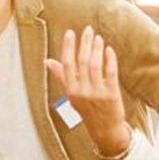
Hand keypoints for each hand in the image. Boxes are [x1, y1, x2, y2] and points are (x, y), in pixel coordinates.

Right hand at [43, 27, 130, 155]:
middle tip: (88, 30)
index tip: (70, 33)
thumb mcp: (71, 95)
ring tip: (98, 38)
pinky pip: (110, 72)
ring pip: (95, 65)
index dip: (68, 47)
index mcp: (71, 90)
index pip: (67, 64)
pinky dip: (109, 59)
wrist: (104, 129)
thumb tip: (47, 61)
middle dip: (84, 43)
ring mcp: (97, 93)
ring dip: (96, 49)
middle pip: (82, 62)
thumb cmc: (87, 109)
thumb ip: (61, 76)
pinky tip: (109, 50)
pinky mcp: (111, 94)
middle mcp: (82, 91)